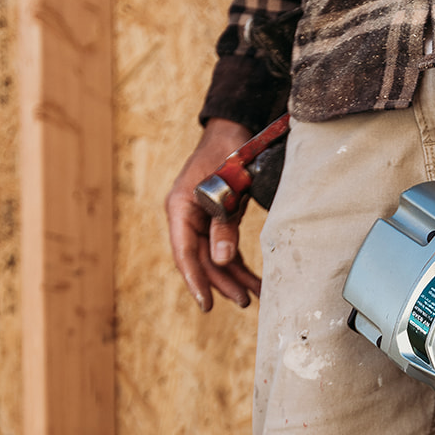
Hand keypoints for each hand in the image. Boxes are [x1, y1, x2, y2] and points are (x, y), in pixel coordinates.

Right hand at [165, 117, 262, 311]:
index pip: (184, 252)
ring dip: (234, 277)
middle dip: (223, 283)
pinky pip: (225, 248)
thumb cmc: (229, 153)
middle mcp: (186, 217)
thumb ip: (223, 223)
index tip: (206, 303)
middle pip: (201, 259)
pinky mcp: (216, 219)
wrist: (233, 130)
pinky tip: (253, 280)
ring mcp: (201, 219)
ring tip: (254, 296)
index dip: (195, 279)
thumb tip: (221, 260)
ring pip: (215, 257)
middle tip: (244, 302)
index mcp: (180, 208)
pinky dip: (239, 264)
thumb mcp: (228, 187)